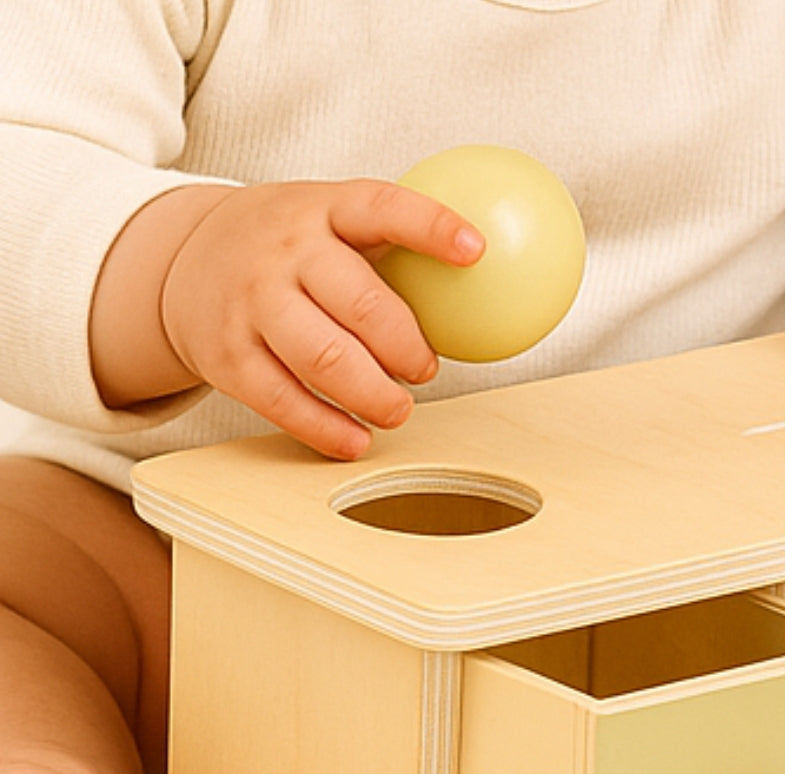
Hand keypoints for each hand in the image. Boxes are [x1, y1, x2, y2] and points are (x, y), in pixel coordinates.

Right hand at [160, 180, 483, 458]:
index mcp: (321, 209)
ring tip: (397, 408)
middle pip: (360, 306)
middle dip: (406, 347)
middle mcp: (283, 253)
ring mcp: (251, 305)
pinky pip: (285, 402)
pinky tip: (357, 439)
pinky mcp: (228, 357)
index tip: (476, 249)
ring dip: (375, 396)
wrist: (182, 261)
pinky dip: (328, 430)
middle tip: (425, 369)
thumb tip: (487, 280)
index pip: (381, 207)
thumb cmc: (287, 248)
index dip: (430, 227)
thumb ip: (393, 244)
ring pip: (325, 361)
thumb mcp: (329, 220)